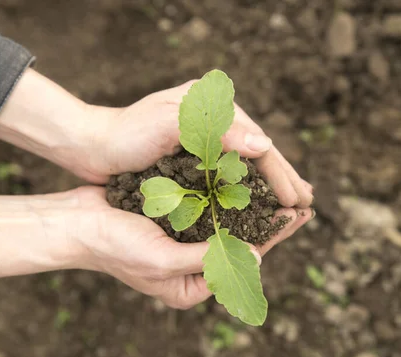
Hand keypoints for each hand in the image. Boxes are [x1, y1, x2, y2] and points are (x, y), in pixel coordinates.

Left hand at [0, 69, 312, 208]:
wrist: (92, 144)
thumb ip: (219, 133)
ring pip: (246, 164)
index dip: (282, 173)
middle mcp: (215, 122)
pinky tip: (257, 201)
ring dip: (269, 184)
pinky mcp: (192, 155)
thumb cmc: (127, 134)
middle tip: (307, 204)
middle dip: (283, 179)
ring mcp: (204, 138)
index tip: (299, 199)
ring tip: (292, 204)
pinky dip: (246, 186)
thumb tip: (265, 145)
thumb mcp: (169, 126)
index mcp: (216, 109)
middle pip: (258, 153)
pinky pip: (229, 172)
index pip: (259, 145)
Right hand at [0, 187, 312, 309]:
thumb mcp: (163, 262)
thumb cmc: (115, 248)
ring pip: (229, 223)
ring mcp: (184, 241)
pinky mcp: (176, 219)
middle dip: (270, 221)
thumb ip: (207, 261)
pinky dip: (229, 194)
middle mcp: (192, 267)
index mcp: (192, 286)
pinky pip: (211, 207)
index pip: (244, 260)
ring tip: (281, 189)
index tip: (299, 215)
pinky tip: (246, 178)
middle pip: (242, 242)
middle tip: (303, 200)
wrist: (78, 223)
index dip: (273, 237)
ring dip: (253, 205)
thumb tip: (256, 259)